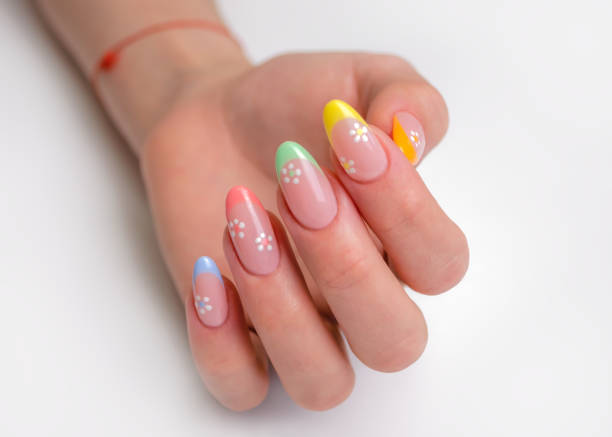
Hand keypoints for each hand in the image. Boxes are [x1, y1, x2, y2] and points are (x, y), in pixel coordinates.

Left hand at [140, 52, 468, 410]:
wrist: (214, 118)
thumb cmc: (290, 106)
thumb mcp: (353, 83)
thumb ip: (401, 98)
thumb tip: (410, 133)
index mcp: (401, 243)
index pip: (440, 264)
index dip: (403, 207)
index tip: (345, 134)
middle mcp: (357, 298)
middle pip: (393, 342)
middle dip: (346, 265)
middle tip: (297, 184)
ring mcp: (297, 324)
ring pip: (323, 381)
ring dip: (281, 307)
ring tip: (244, 223)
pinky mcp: (234, 335)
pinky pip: (242, 388)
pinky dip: (221, 347)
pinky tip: (207, 276)